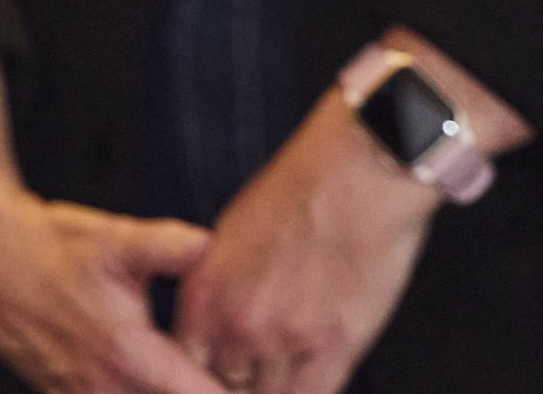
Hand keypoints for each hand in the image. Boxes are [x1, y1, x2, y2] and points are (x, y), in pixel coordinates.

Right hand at [0, 57, 226, 393]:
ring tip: (199, 370)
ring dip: (171, 389)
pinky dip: (139, 391)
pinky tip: (150, 373)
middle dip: (206, 387)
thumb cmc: (48, 245)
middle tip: (246, 375)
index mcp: (128, 356)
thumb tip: (206, 243)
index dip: (236, 389)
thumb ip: (163, 246)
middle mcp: (105, 389)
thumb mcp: (109, 238)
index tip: (265, 380)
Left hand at [176, 28, 525, 393]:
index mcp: (205, 290)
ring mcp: (285, 339)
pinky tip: (310, 383)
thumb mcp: (235, 235)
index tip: (212, 375)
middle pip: (220, 388)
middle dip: (233, 387)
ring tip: (278, 380)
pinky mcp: (335, 346)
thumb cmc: (299, 191)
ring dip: (268, 391)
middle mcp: (236, 321)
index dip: (196, 376)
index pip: (184, 361)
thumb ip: (222, 285)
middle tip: (246, 380)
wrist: (358, 170)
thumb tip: (219, 322)